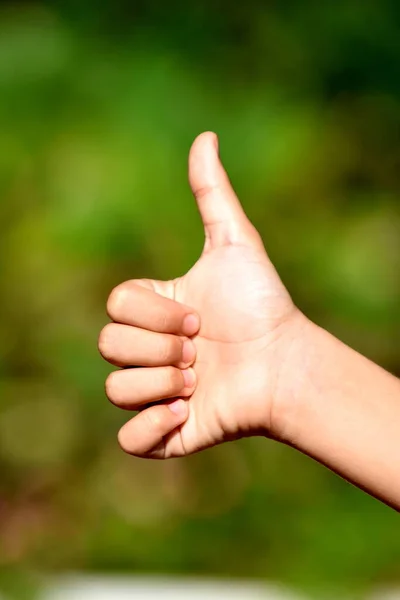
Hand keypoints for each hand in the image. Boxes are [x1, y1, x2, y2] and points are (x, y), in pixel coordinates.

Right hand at [98, 132, 305, 458]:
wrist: (288, 362)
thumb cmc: (262, 304)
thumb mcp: (236, 244)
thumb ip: (213, 194)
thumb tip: (205, 136)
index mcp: (152, 311)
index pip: (114, 306)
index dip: (153, 313)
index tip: (198, 317)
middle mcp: (147, 351)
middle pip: (108, 346)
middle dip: (160, 347)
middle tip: (202, 349)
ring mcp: (154, 392)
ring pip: (115, 389)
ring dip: (161, 383)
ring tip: (200, 380)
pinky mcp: (166, 433)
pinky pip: (128, 440)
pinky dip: (151, 428)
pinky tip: (188, 411)